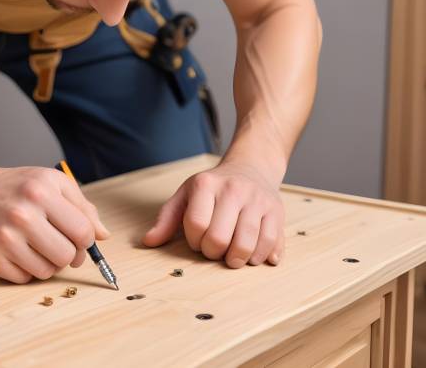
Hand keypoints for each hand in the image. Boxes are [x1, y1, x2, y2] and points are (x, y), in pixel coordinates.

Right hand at [0, 165, 109, 282]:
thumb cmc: (16, 187)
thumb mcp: (52, 183)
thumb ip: (82, 206)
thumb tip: (103, 235)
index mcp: (42, 193)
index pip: (83, 232)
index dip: (86, 240)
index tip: (79, 238)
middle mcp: (23, 215)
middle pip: (67, 256)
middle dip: (69, 254)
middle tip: (59, 244)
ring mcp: (5, 238)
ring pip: (48, 271)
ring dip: (49, 263)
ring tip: (38, 246)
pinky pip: (25, 278)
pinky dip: (28, 269)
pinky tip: (20, 252)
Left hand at [142, 162, 284, 266]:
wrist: (251, 167)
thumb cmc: (214, 187)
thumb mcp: (186, 195)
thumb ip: (167, 219)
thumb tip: (149, 242)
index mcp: (206, 185)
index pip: (196, 226)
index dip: (195, 242)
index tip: (198, 240)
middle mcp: (233, 190)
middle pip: (219, 239)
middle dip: (214, 253)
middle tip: (215, 249)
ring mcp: (257, 200)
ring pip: (246, 245)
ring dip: (237, 259)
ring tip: (233, 255)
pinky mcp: (276, 211)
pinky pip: (269, 244)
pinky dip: (260, 257)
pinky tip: (252, 253)